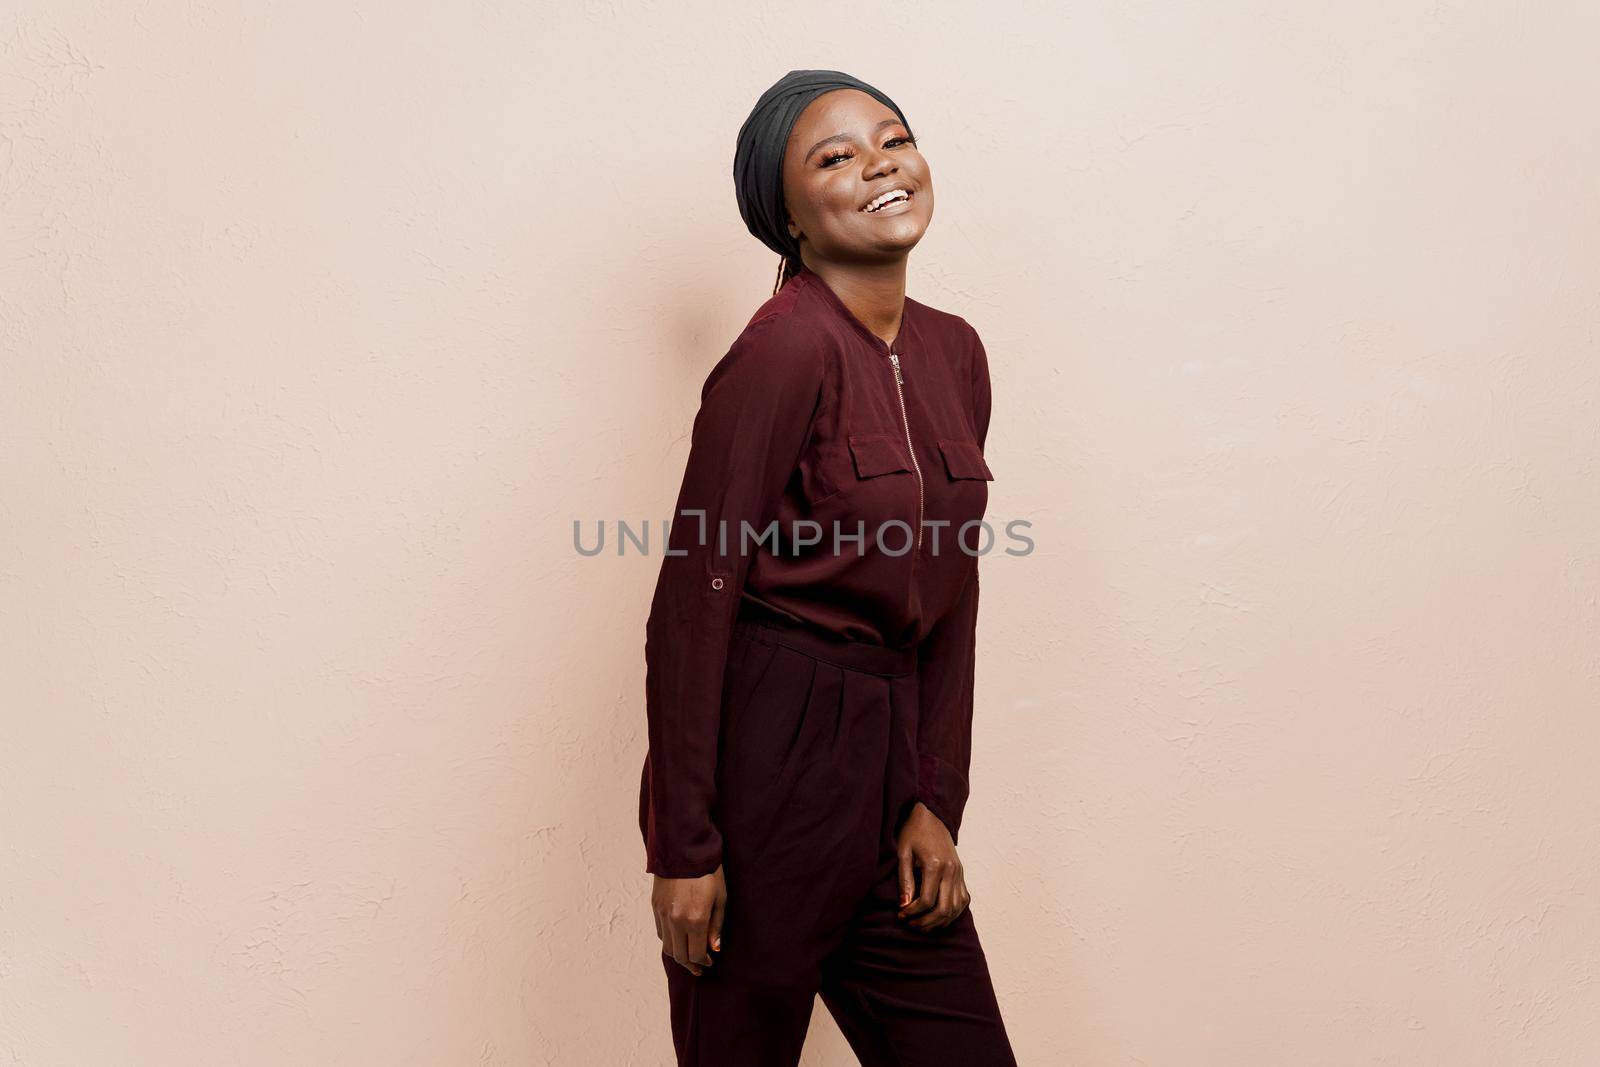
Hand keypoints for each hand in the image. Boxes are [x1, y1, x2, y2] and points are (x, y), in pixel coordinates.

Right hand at [651, 863, 726, 975]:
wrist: (683, 848)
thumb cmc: (709, 872)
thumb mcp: (720, 899)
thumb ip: (716, 926)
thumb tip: (714, 948)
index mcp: (696, 920)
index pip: (696, 954)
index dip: (703, 962)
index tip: (709, 961)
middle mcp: (676, 920)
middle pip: (680, 955)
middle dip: (690, 964)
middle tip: (699, 967)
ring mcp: (663, 914)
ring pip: (667, 946)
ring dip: (678, 955)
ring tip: (687, 957)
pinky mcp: (655, 906)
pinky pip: (660, 932)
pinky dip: (669, 940)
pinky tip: (678, 939)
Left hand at [896, 802, 969, 930]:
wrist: (932, 815)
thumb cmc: (913, 832)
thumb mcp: (903, 852)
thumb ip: (904, 880)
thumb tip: (904, 905)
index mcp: (936, 864)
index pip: (927, 900)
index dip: (913, 912)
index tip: (901, 914)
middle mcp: (951, 870)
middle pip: (944, 909)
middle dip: (926, 922)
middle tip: (910, 924)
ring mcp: (959, 873)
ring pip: (956, 908)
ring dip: (939, 921)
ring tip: (922, 923)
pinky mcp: (962, 873)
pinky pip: (963, 900)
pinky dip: (953, 913)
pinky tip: (938, 916)